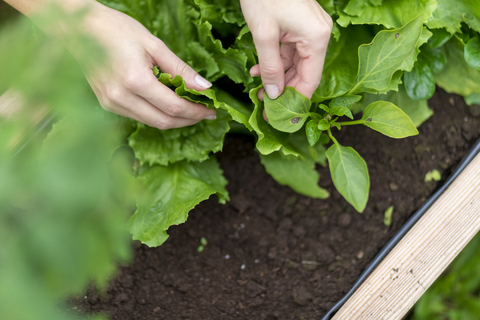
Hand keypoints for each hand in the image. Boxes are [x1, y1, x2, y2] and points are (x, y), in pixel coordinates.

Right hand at [79, 2, 215, 129]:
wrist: (79, 29)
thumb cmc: (116, 30)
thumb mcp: (154, 45)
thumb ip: (180, 69)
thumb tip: (205, 88)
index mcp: (134, 81)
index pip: (173, 107)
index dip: (195, 112)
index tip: (211, 111)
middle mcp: (121, 98)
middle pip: (163, 121)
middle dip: (188, 120)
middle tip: (204, 113)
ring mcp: (112, 104)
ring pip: (152, 123)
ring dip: (174, 120)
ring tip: (190, 110)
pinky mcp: (107, 104)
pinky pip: (140, 117)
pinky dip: (157, 114)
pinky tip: (168, 105)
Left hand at [240, 0, 331, 99]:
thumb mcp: (263, 35)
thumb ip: (269, 67)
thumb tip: (273, 93)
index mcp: (316, 38)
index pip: (311, 79)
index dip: (296, 100)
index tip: (280, 115)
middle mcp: (318, 35)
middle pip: (304, 73)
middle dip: (283, 91)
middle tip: (266, 107)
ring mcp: (310, 30)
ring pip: (295, 64)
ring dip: (277, 78)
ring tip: (258, 91)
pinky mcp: (299, 26)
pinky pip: (290, 51)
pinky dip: (275, 62)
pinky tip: (258, 70)